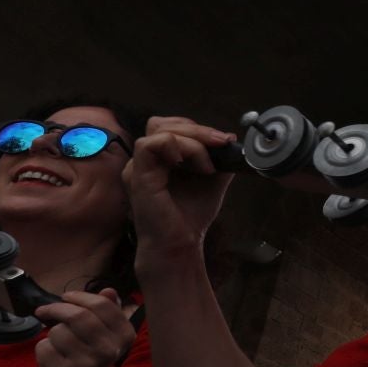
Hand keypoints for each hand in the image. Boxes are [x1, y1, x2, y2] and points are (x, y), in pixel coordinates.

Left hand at [35, 289, 136, 366]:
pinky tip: (53, 357)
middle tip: (46, 310)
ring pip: (58, 331)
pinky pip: (44, 346)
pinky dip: (43, 348)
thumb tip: (108, 290)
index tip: (66, 296)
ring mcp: (85, 365)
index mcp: (124, 337)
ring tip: (59, 344)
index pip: (102, 305)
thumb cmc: (90, 353)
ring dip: (52, 333)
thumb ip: (107, 311)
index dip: (80, 296)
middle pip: (78, 316)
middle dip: (57, 308)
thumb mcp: (104, 333)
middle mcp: (108, 351)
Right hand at [125, 117, 237, 265]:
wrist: (181, 243)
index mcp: (161, 159)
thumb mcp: (213, 181)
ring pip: (159, 129)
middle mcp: (145, 160)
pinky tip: (193, 165)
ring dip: (191, 140)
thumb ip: (219, 159)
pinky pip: (151, 145)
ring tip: (207, 165)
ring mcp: (138, 166)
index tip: (225, 141)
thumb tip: (230, 139)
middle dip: (198, 130)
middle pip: (164, 123)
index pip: (173, 127)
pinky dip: (177, 147)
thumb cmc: (191, 216)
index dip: (199, 129)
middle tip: (221, 143)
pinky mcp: (137, 174)